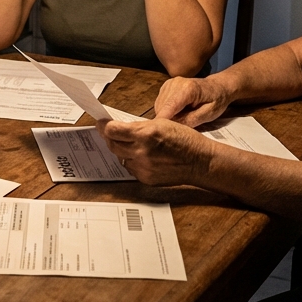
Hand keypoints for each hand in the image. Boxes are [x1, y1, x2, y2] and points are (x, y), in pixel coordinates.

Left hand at [99, 118, 217, 186]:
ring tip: (126, 143)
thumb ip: (140, 126)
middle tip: (107, 131)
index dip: (104, 125)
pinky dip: (131, 160)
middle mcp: (142, 153)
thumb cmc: (185, 140)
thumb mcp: (162, 123)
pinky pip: (131, 168)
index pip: (113, 131)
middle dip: (108, 136)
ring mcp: (143, 168)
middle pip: (112, 144)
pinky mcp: (146, 178)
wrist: (200, 162)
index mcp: (146, 135)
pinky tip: (139, 155)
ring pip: (120, 157)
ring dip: (120, 149)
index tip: (101, 122)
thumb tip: (122, 127)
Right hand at [153, 76, 233, 126]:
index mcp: (188, 89)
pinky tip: (178, 112)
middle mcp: (175, 83)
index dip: (162, 121)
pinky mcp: (166, 85)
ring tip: (181, 118)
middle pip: (162, 108)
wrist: (218, 86)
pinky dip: (166, 110)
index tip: (160, 134)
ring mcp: (169, 83)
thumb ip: (190, 121)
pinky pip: (160, 103)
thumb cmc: (217, 101)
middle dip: (167, 120)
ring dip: (166, 116)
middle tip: (178, 129)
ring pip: (159, 106)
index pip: (169, 107)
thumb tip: (172, 128)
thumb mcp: (208, 114)